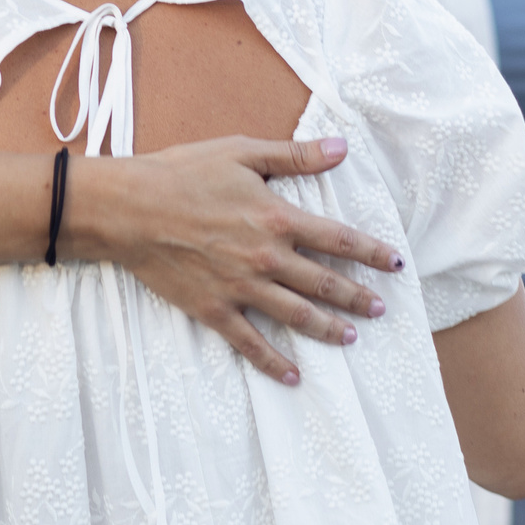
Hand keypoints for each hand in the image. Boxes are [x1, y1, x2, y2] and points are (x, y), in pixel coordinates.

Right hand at [70, 136, 398, 385]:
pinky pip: (250, 343)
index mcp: (278, 218)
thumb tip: (342, 148)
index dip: (372, 253)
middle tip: (380, 309)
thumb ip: (295, 156)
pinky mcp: (214, 309)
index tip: (396, 264)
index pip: (340, 240)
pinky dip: (273, 362)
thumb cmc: (181, 174)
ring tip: (350, 338)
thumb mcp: (242, 152)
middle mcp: (267, 257)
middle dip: (358, 297)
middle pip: (325, 283)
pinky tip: (293, 376)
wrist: (128, 209)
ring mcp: (241, 288)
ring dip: (328, 329)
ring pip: (297, 316)